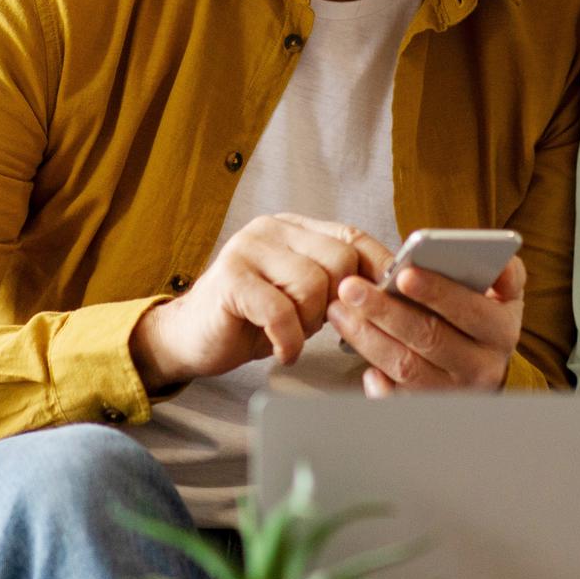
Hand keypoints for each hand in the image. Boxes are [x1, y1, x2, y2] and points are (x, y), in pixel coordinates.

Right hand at [130, 214, 388, 390]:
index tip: (390, 299)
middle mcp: (272, 229)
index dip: (379, 267)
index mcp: (294, 228)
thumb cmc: (251, 321)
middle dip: (338, 304)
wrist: (188, 339)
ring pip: (313, 285)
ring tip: (291, 335)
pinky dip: (289, 340)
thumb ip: (335, 284)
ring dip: (310, 323)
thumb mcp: (301, 297)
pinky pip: (281, 312)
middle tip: (315, 326)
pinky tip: (282, 350)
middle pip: (339, 261)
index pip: (352, 236)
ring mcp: (248, 249)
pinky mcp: (230, 279)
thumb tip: (389, 289)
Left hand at [333, 255, 526, 394]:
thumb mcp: (504, 295)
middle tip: (351, 287)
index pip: (469, 310)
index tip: (403, 274)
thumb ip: (504, 272)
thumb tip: (498, 262)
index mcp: (500, 331)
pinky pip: (395, 398)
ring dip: (368, 337)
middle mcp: (481, 366)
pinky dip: (375, 379)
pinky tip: (357, 351)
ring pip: (406, 366)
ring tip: (340, 310)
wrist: (486, 369)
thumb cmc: (484, 319)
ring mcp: (453, 392)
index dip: (436, 292)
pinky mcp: (428, 408)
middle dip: (386, 310)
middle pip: (430, 338)